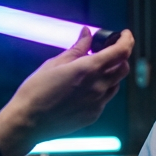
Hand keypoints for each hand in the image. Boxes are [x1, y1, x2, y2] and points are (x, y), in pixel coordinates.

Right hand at [0, 29, 133, 155]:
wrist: (28, 121)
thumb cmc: (37, 90)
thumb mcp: (55, 64)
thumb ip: (76, 49)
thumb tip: (87, 34)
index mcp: (89, 69)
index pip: (121, 52)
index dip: (127, 40)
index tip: (125, 34)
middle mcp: (98, 86)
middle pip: (124, 68)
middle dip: (120, 57)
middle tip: (107, 52)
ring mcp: (98, 103)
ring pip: (115, 84)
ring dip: (110, 74)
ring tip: (90, 71)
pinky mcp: (93, 115)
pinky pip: (104, 99)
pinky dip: (99, 90)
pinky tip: (82, 90)